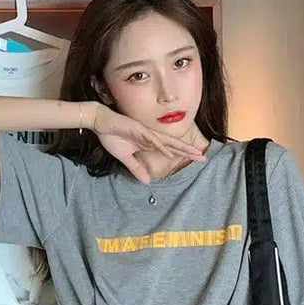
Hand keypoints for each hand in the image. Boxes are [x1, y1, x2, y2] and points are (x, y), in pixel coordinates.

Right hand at [90, 104, 206, 183]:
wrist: (100, 122)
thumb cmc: (112, 136)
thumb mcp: (125, 157)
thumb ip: (136, 168)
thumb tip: (147, 181)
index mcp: (149, 142)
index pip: (169, 149)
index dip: (182, 154)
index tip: (195, 159)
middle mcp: (150, 137)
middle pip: (173, 145)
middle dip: (188, 151)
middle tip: (203, 158)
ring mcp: (145, 133)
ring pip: (166, 141)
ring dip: (180, 147)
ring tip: (193, 153)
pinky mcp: (137, 130)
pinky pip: (151, 139)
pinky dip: (160, 146)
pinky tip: (169, 152)